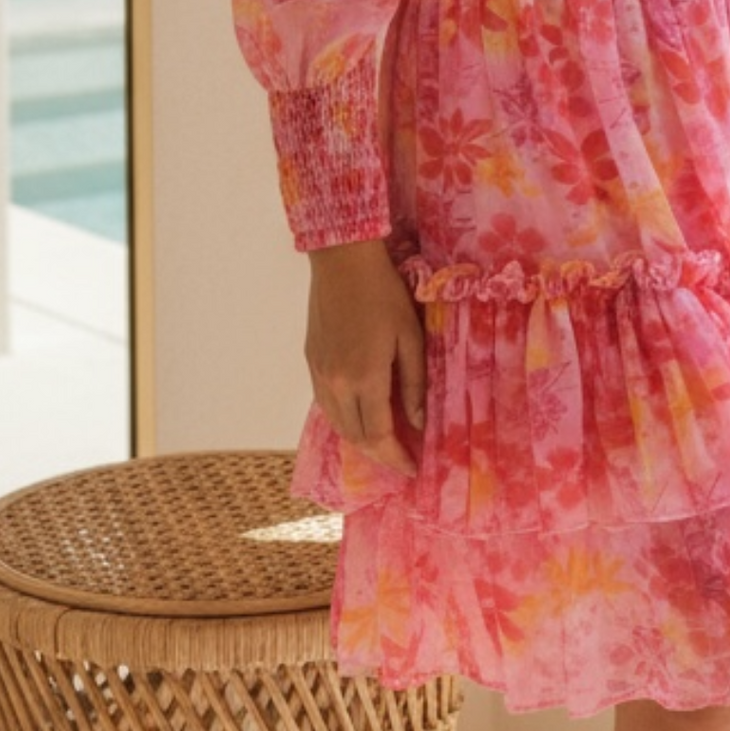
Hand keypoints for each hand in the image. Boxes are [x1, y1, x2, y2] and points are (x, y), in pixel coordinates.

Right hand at [304, 238, 424, 474]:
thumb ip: (414, 382)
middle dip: (379, 455)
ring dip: (360, 440)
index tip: (413, 469)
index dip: (396, 457)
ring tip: (384, 443)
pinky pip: (326, 405)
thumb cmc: (384, 293)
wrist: (342, 261)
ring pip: (338, 424)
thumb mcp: (410, 335)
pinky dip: (344, 420)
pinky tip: (360, 416)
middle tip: (402, 459)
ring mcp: (319, 374)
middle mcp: (335, 384)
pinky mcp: (311, 362)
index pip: (379, 435)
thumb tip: (419, 422)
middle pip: (355, 436)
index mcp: (364, 378)